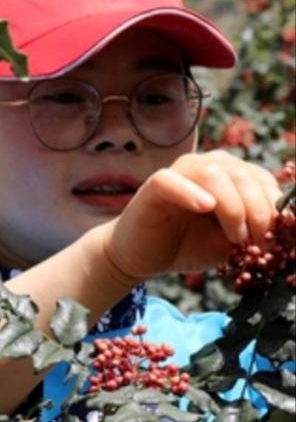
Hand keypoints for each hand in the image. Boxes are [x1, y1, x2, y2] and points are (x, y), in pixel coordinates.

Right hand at [98, 151, 281, 280]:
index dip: (276, 207)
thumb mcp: (229, 243)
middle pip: (243, 175)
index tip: (278, 238)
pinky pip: (172, 181)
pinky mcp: (154, 185)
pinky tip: (205, 207)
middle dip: (259, 211)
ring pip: (214, 174)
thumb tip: (279, 234)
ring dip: (233, 207)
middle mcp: (208, 165)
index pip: (262, 179)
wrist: (142, 256)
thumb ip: (252, 233)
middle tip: (260, 243)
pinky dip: (191, 192)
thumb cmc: (187, 245)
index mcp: (230, 175)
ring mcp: (180, 172)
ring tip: (236, 237)